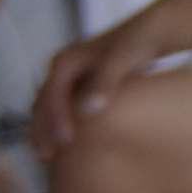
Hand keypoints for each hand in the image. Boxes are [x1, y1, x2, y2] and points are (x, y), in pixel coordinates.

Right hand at [34, 22, 164, 160]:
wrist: (150, 33)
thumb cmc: (137, 45)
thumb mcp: (122, 61)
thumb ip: (105, 83)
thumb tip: (88, 111)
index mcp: (65, 62)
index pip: (52, 95)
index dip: (56, 119)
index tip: (65, 142)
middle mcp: (61, 71)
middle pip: (42, 104)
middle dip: (41, 130)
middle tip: (47, 159)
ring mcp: (69, 79)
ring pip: (47, 109)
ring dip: (45, 131)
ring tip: (49, 159)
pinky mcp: (79, 87)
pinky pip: (61, 110)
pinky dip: (58, 127)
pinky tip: (67, 147)